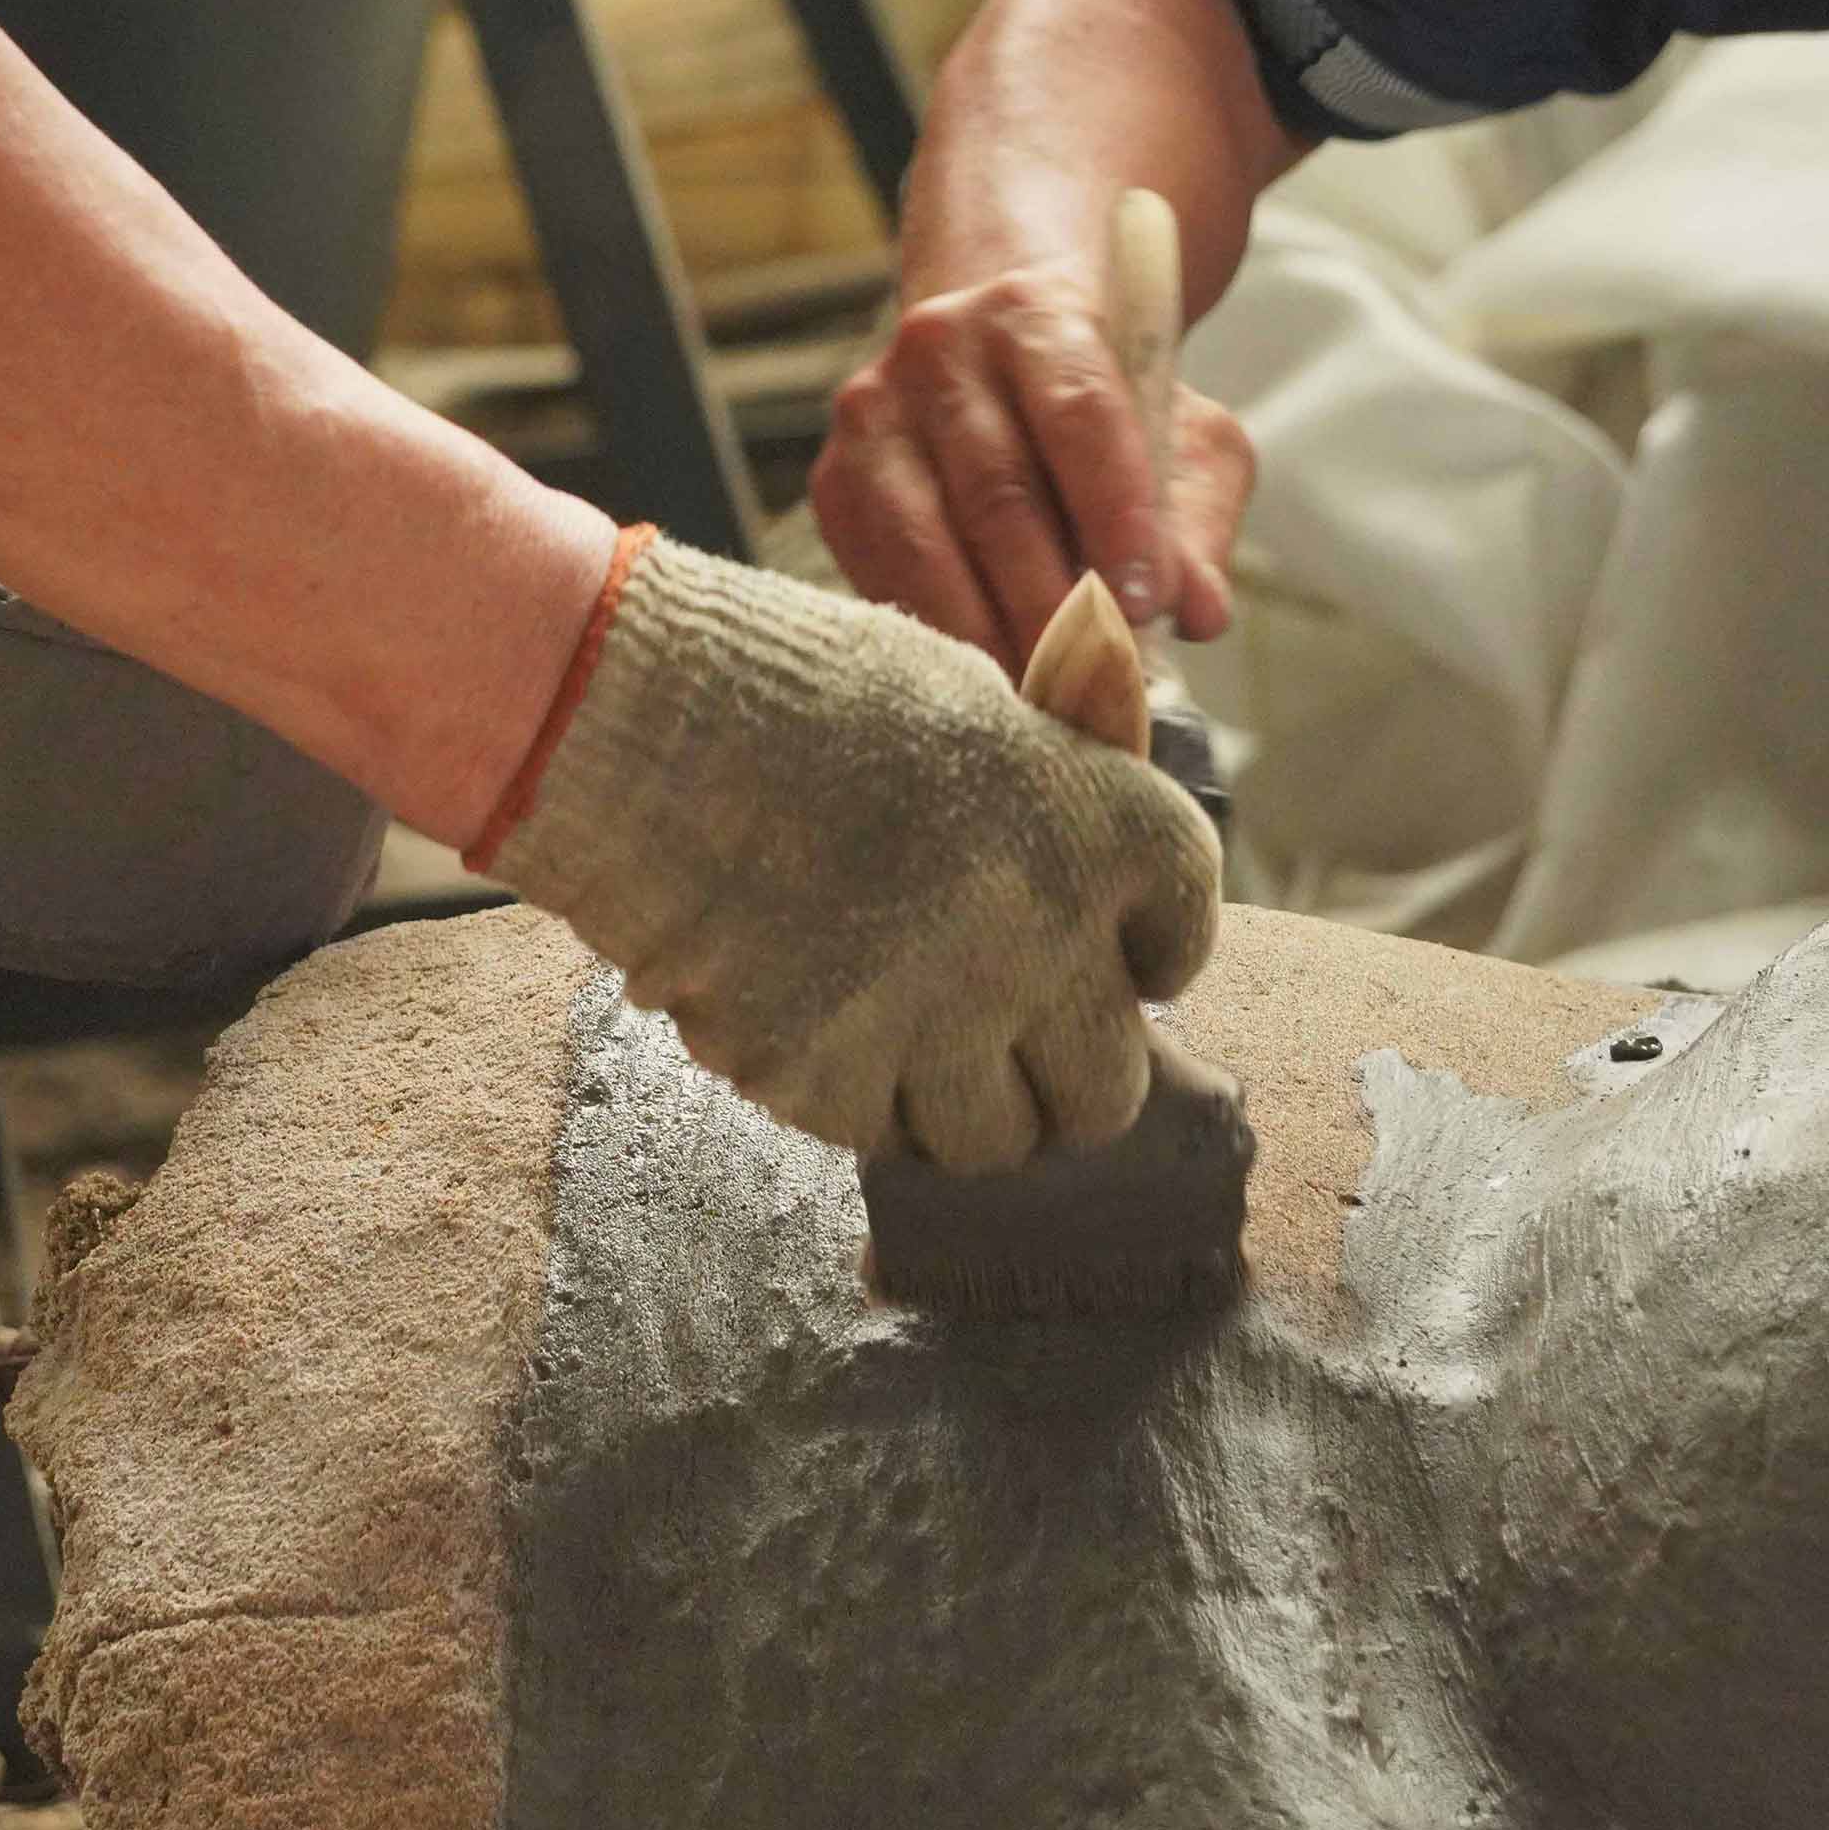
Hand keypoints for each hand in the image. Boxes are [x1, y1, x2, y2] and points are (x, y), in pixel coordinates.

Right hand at [478, 532, 1219, 1171]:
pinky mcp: (825, 1080)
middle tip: (1011, 1048)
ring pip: (994, 1143)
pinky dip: (850, 1097)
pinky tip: (808, 1020)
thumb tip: (1092, 857)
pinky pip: (873, 1134)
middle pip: (1106, 1091)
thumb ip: (1046, 787)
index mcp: (1099, 827)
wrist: (643, 724)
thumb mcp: (962, 699)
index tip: (1117, 960)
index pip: (1184, 933)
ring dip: (960, 1108)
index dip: (1151, 956)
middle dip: (1065, 1079)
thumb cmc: (793, 686)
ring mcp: (937, 1026)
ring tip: (905, 1049)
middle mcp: (1044, 943)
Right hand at [808, 258, 1250, 668]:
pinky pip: (878, 572)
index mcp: (1035, 314)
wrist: (990, 353)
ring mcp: (873, 415)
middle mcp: (940, 351)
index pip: (1079, 417)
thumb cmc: (1095, 404)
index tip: (1145, 605)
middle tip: (1097, 685)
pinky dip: (932, 635)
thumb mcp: (1178, 436)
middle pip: (997, 492)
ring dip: (986, 634)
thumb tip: (1199, 612)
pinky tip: (980, 677)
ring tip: (1040, 699)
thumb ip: (1197, 522)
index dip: (1114, 515)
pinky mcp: (834, 481)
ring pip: (924, 542)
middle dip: (1051, 604)